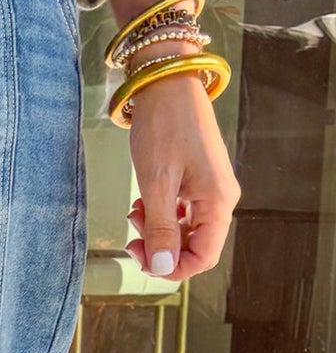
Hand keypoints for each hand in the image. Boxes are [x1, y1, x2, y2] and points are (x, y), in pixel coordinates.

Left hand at [123, 64, 240, 281]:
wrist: (166, 83)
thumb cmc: (164, 126)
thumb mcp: (156, 183)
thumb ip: (161, 228)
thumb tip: (163, 266)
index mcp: (218, 202)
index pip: (203, 258)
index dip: (172, 268)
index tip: (142, 260)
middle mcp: (220, 198)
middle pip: (195, 246)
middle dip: (161, 248)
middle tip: (131, 237)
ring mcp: (210, 189)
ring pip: (186, 230)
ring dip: (158, 231)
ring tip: (135, 214)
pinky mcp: (198, 179)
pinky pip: (183, 212)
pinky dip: (161, 214)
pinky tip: (142, 204)